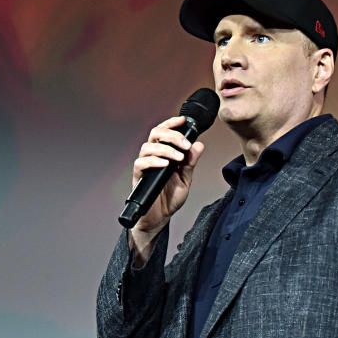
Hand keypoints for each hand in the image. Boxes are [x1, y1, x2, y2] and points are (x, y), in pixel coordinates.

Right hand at [128, 116, 204, 261]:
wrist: (160, 218)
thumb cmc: (170, 198)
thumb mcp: (186, 179)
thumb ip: (191, 162)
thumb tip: (198, 145)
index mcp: (164, 154)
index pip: (164, 132)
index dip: (172, 123)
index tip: (183, 120)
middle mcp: (153, 156)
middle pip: (155, 134)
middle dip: (171, 135)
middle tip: (185, 144)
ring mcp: (145, 166)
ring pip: (148, 146)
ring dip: (165, 148)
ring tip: (178, 157)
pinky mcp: (138, 177)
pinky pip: (141, 163)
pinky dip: (154, 161)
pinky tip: (165, 164)